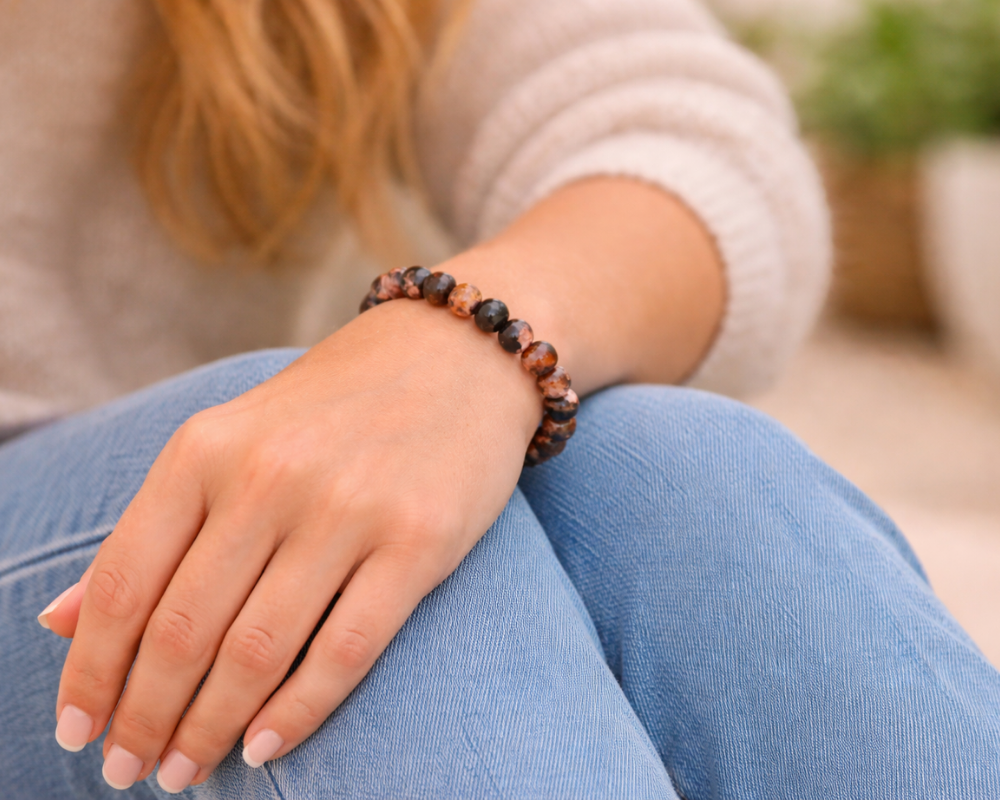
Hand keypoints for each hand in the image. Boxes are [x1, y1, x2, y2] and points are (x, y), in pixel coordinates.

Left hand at [42, 295, 539, 791]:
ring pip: (256, 652)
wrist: (455, 353)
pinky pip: (344, 651)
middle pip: (183, 630)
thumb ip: (153, 528)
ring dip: (208, 729)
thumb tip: (58, 621)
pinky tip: (264, 747)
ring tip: (186, 772)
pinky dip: (297, 713)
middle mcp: (269, 476)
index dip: (92, 672)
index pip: (126, 583)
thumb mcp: (229, 440)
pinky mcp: (418, 541)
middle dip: (146, 718)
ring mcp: (348, 508)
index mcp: (206, 448)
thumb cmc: (333, 407)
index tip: (80, 732)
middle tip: (132, 773)